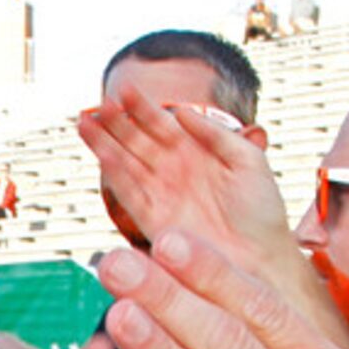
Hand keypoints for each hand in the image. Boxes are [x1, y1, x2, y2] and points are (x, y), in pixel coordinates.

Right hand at [77, 87, 328, 320]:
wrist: (263, 259)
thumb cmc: (262, 213)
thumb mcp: (249, 162)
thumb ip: (217, 135)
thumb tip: (183, 112)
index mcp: (194, 154)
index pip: (161, 124)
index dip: (143, 107)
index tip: (126, 89)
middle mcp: (173, 173)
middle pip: (136, 141)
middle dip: (116, 122)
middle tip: (100, 105)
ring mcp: (162, 196)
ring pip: (126, 164)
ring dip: (104, 145)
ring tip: (84, 124)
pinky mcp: (155, 222)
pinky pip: (130, 195)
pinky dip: (115, 177)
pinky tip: (103, 157)